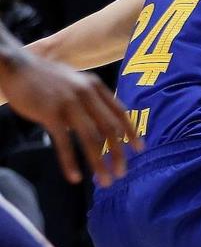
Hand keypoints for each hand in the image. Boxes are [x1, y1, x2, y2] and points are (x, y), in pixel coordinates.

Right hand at [0, 33, 139, 185]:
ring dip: (99, 163)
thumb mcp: (76, 81)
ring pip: (91, 139)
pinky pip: (64, 143)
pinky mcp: (50, 113)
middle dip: (118, 154)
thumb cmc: (47, 78)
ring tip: (104, 181)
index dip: (131, 133)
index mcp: (95, 86)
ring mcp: (68, 103)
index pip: (120, 113)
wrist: (16, 65)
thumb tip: (107, 124)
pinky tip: (75, 177)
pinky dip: (70, 162)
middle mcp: (86, 94)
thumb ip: (92, 99)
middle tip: (122, 173)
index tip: (139, 150)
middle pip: (109, 129)